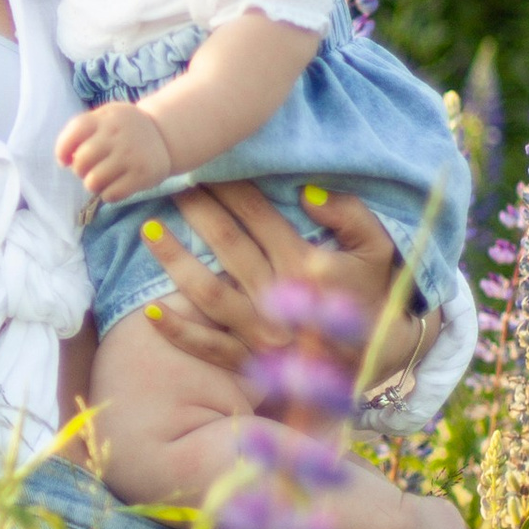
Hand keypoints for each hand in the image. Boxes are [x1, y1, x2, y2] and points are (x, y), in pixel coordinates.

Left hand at [56, 99, 175, 200]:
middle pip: (81, 161)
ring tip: (101, 179)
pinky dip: (108, 194)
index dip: (63, 150)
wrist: (164, 135)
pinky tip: (115, 186)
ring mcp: (131, 155)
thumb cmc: (124, 130)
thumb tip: (64, 160)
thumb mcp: (106, 118)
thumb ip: (82, 131)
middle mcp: (118, 134)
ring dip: (93, 185)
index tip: (65, 159)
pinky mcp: (142, 175)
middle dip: (80, 170)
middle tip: (89, 169)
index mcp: (105, 118)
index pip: (74, 132)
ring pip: (93, 182)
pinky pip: (111, 194)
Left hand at [139, 180, 414, 389]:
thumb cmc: (375, 295)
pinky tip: (150, 310)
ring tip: (148, 229)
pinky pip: (209, 349)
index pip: (259, 216)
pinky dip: (179, 332)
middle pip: (228, 244)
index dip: (230, 188)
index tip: (207, 165)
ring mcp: (263, 332)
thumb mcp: (378, 249)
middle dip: (197, 210)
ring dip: (174, 260)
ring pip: (208, 293)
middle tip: (172, 184)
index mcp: (307, 264)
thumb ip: (350, 215)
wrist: (381, 361)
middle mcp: (280, 295)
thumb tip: (306, 191)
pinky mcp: (253, 363)